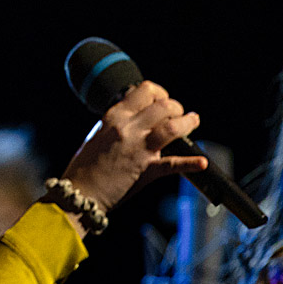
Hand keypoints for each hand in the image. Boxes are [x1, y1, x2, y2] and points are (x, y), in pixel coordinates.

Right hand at [61, 80, 207, 212]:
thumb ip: (118, 123)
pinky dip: (190, 163)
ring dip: (188, 123)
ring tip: (193, 121)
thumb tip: (136, 116)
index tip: (162, 100)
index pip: (144, 91)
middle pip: (163, 106)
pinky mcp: (147, 170)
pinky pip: (173, 164)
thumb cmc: (85, 166)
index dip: (159, 93)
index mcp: (114, 116)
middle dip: (176, 107)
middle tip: (179, 114)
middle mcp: (128, 127)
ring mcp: (139, 148)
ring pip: (172, 127)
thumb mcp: (98, 134)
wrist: (80, 192)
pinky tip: (202, 162)